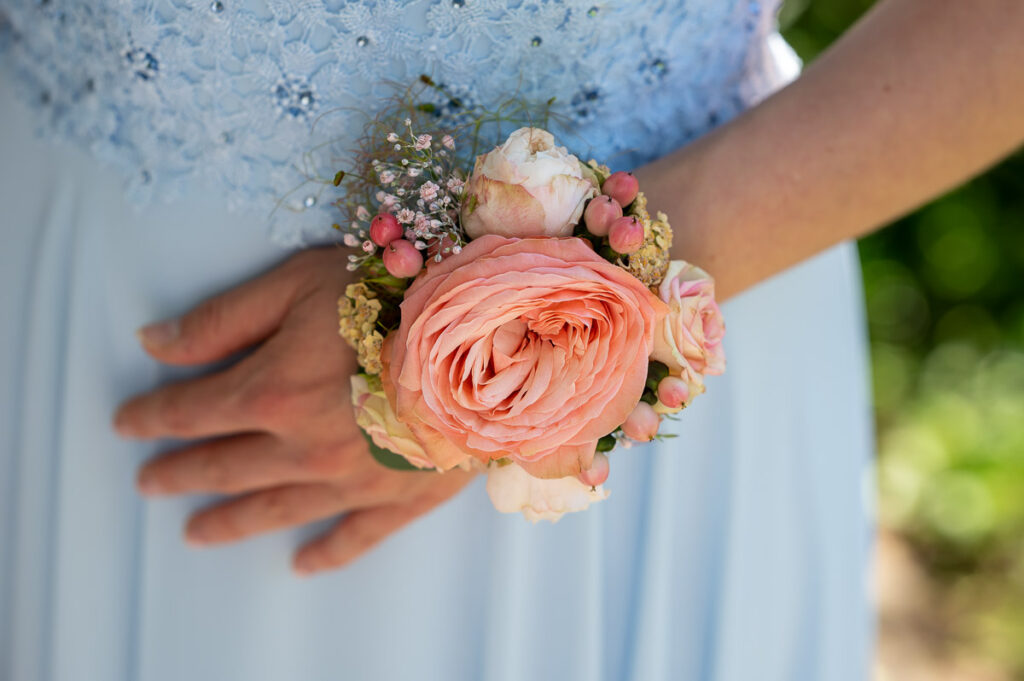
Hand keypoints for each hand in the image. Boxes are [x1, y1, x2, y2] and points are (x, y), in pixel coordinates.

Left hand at [113, 249, 474, 575]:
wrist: (491, 338)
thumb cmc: (392, 294)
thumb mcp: (297, 285)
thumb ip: (223, 320)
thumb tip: (153, 345)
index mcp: (272, 392)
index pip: (194, 410)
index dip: (154, 416)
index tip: (125, 424)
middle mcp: (302, 448)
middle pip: (225, 466)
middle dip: (181, 472)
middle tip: (149, 482)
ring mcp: (352, 481)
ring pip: (276, 508)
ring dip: (230, 521)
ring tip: (196, 533)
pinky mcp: (401, 497)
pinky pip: (356, 536)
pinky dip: (327, 553)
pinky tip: (302, 565)